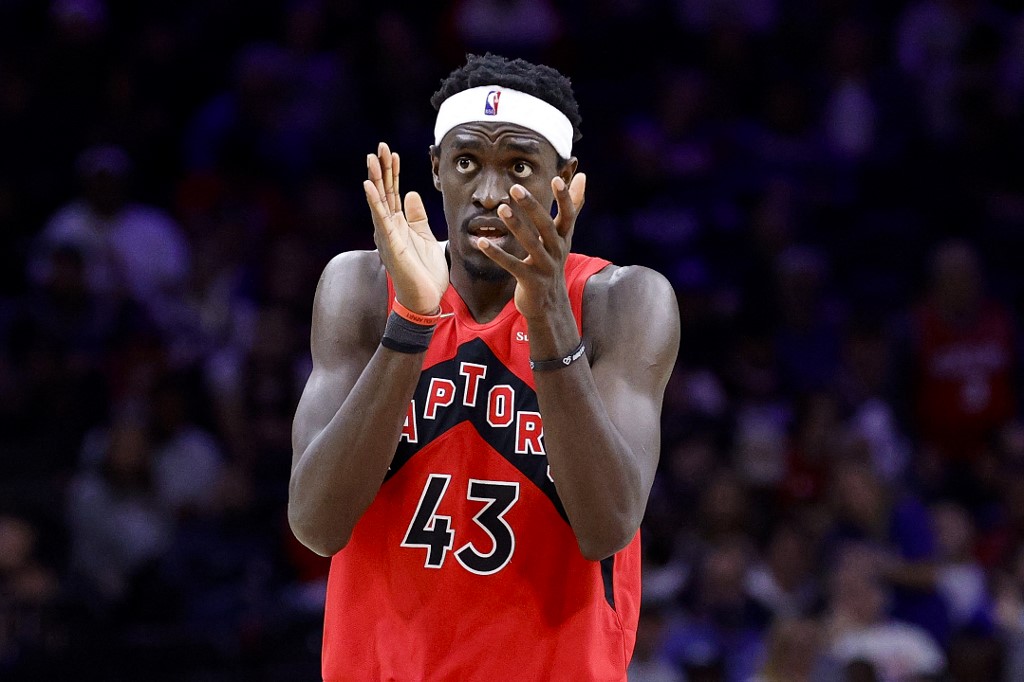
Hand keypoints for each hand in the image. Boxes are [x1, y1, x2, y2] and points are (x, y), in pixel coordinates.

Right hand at [364, 142, 447, 313]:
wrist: (425, 299)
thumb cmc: (425, 273)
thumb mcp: (427, 238)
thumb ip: (418, 217)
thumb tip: (411, 194)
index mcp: (399, 225)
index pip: (394, 192)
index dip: (394, 172)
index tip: (393, 153)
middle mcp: (390, 227)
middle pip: (385, 192)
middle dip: (382, 168)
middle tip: (379, 146)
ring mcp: (388, 235)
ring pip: (380, 201)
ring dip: (375, 179)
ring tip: (372, 158)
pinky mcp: (390, 244)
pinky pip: (381, 219)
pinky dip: (375, 201)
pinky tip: (369, 185)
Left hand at [477, 173, 585, 318]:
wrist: (550, 304)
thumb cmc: (552, 262)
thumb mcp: (564, 235)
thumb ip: (573, 206)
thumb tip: (583, 176)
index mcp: (564, 238)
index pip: (568, 215)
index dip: (565, 198)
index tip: (556, 179)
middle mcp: (557, 251)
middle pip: (546, 227)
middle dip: (532, 207)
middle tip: (516, 188)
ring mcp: (544, 267)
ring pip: (530, 244)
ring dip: (515, 226)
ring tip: (501, 209)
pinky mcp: (530, 281)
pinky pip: (512, 265)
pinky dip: (496, 254)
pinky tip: (481, 242)